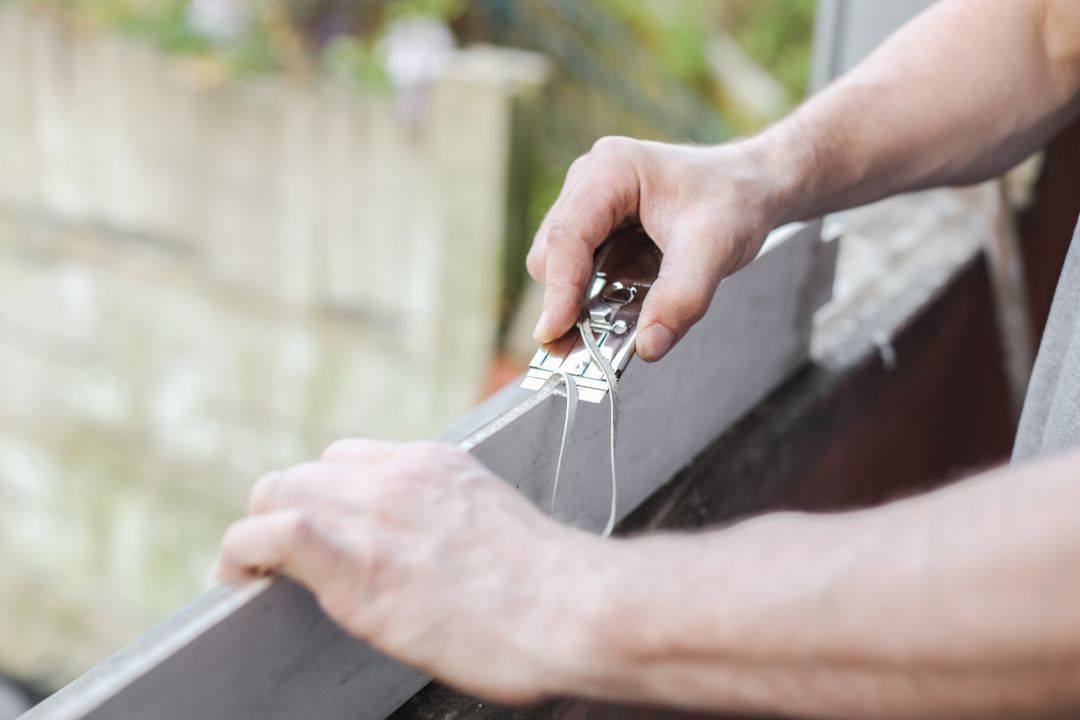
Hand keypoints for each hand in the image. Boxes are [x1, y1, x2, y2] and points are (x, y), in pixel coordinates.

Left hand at [215, 439, 609, 703]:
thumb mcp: (499, 524)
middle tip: (277, 559)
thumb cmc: (555, 587)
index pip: (349, 458)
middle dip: (284, 510)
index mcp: (435, 465)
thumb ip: (457, 520)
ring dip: (256, 532)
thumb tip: (443, 551)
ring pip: (279, 493)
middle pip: (306, 472)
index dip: (326, 496)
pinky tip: (238, 578)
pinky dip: (243, 552)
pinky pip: (273, 536)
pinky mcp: (356, 567)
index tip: (322, 529)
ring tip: (249, 573)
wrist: (574, 607)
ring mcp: (376, 517)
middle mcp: (398, 479)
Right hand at [527, 137, 788, 360]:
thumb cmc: (733, 200)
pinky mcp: (598, 232)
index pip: (568, 234)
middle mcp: (590, 183)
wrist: (752, 187)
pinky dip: (596, 303)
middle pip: (554, 254)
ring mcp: (590, 208)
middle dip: (567, 303)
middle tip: (586, 350)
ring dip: (581, 306)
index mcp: (611, 170)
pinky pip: (583, 276)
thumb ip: (682, 298)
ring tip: (607, 336)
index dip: (558, 288)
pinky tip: (622, 317)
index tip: (553, 334)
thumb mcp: (716, 248)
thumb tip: (647, 347)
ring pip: (562, 269)